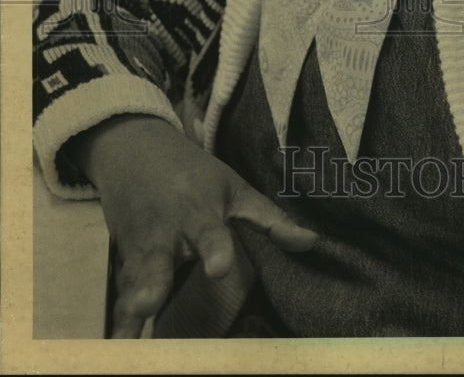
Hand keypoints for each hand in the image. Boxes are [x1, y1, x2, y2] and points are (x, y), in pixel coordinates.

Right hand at [72, 114, 316, 337]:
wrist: (134, 151)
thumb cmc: (193, 173)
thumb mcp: (233, 187)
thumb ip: (269, 219)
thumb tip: (313, 243)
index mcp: (198, 214)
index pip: (209, 234)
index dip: (214, 250)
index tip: (219, 268)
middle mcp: (164, 235)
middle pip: (157, 263)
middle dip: (153, 283)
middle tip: (150, 300)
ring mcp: (138, 250)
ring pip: (133, 282)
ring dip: (130, 308)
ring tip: (126, 336)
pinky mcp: (123, 262)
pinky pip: (120, 294)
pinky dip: (118, 319)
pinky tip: (116, 345)